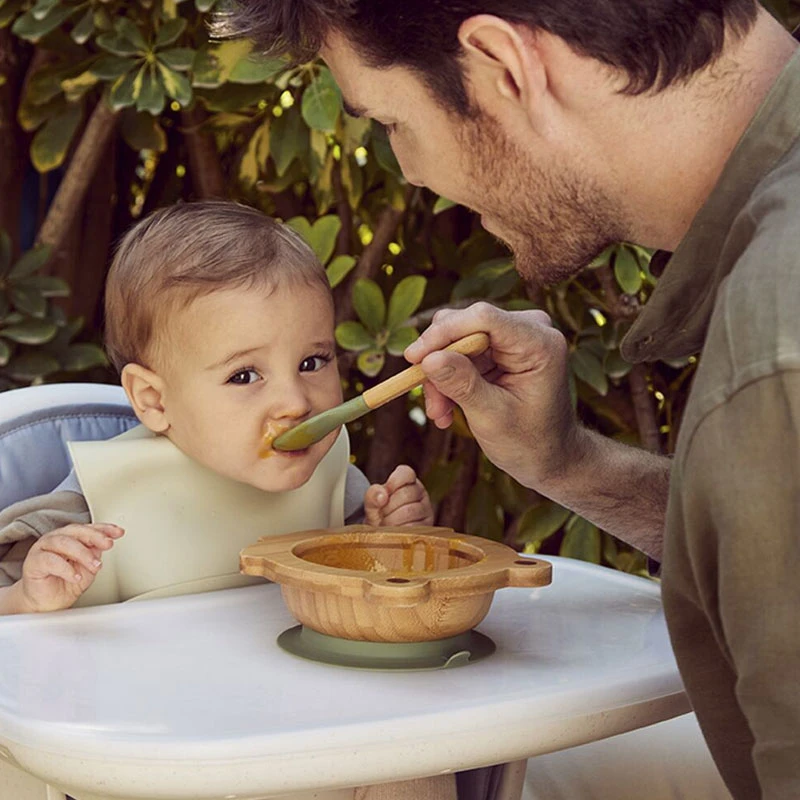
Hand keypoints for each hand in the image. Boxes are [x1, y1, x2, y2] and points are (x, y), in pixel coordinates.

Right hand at [17, 523, 123, 612]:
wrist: (47, 604)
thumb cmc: (65, 584)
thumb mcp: (88, 569)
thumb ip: (95, 555)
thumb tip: (104, 544)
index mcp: (70, 538)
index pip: (88, 529)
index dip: (104, 529)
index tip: (118, 532)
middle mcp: (56, 539)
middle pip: (76, 531)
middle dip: (95, 537)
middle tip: (108, 544)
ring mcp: (43, 548)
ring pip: (64, 542)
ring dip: (83, 553)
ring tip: (94, 566)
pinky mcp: (33, 562)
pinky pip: (50, 560)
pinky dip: (66, 568)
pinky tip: (76, 576)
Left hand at [364, 465, 433, 526]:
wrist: (383, 538)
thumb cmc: (379, 516)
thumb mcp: (372, 504)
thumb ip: (372, 495)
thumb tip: (382, 496)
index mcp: (408, 481)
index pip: (406, 473)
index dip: (393, 482)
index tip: (383, 495)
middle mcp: (419, 493)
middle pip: (406, 494)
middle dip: (389, 506)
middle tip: (381, 515)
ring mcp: (426, 510)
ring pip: (410, 511)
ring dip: (392, 520)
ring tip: (384, 525)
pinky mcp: (427, 527)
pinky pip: (413, 527)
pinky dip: (399, 531)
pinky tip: (392, 533)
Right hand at [404, 302, 578, 490]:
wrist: (548, 456)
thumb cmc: (529, 441)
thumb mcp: (492, 417)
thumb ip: (461, 384)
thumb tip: (428, 359)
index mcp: (539, 343)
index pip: (483, 318)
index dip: (443, 333)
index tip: (413, 358)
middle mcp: (528, 329)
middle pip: (464, 326)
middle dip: (439, 364)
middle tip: (431, 403)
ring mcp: (513, 336)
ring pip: (454, 341)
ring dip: (441, 378)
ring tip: (441, 414)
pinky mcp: (498, 348)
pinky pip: (458, 353)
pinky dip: (448, 380)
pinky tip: (447, 410)